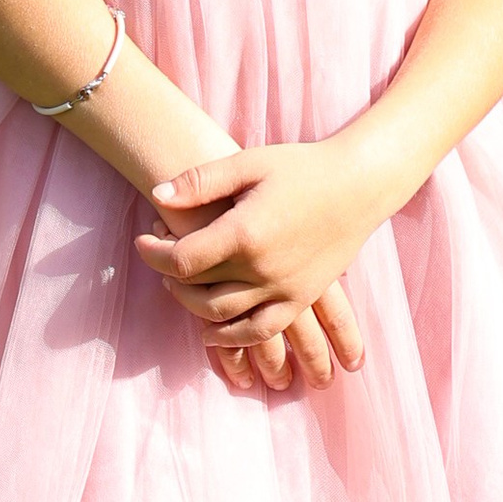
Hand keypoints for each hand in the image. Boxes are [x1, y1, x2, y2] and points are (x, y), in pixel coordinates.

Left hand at [142, 172, 366, 395]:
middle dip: (169, 277)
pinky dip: (231, 338)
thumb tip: (157, 196)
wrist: (360, 183)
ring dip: (192, 307)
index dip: (153, 253)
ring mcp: (283, 288)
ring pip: (222, 315)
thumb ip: (201, 181)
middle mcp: (262, 268)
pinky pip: (260, 331)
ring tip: (180, 287)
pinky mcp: (300, 298)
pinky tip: (212, 333)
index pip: (181, 259)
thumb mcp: (249, 163)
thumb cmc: (302, 167)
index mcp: (244, 232)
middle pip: (196, 290)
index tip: (143, 240)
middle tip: (161, 259)